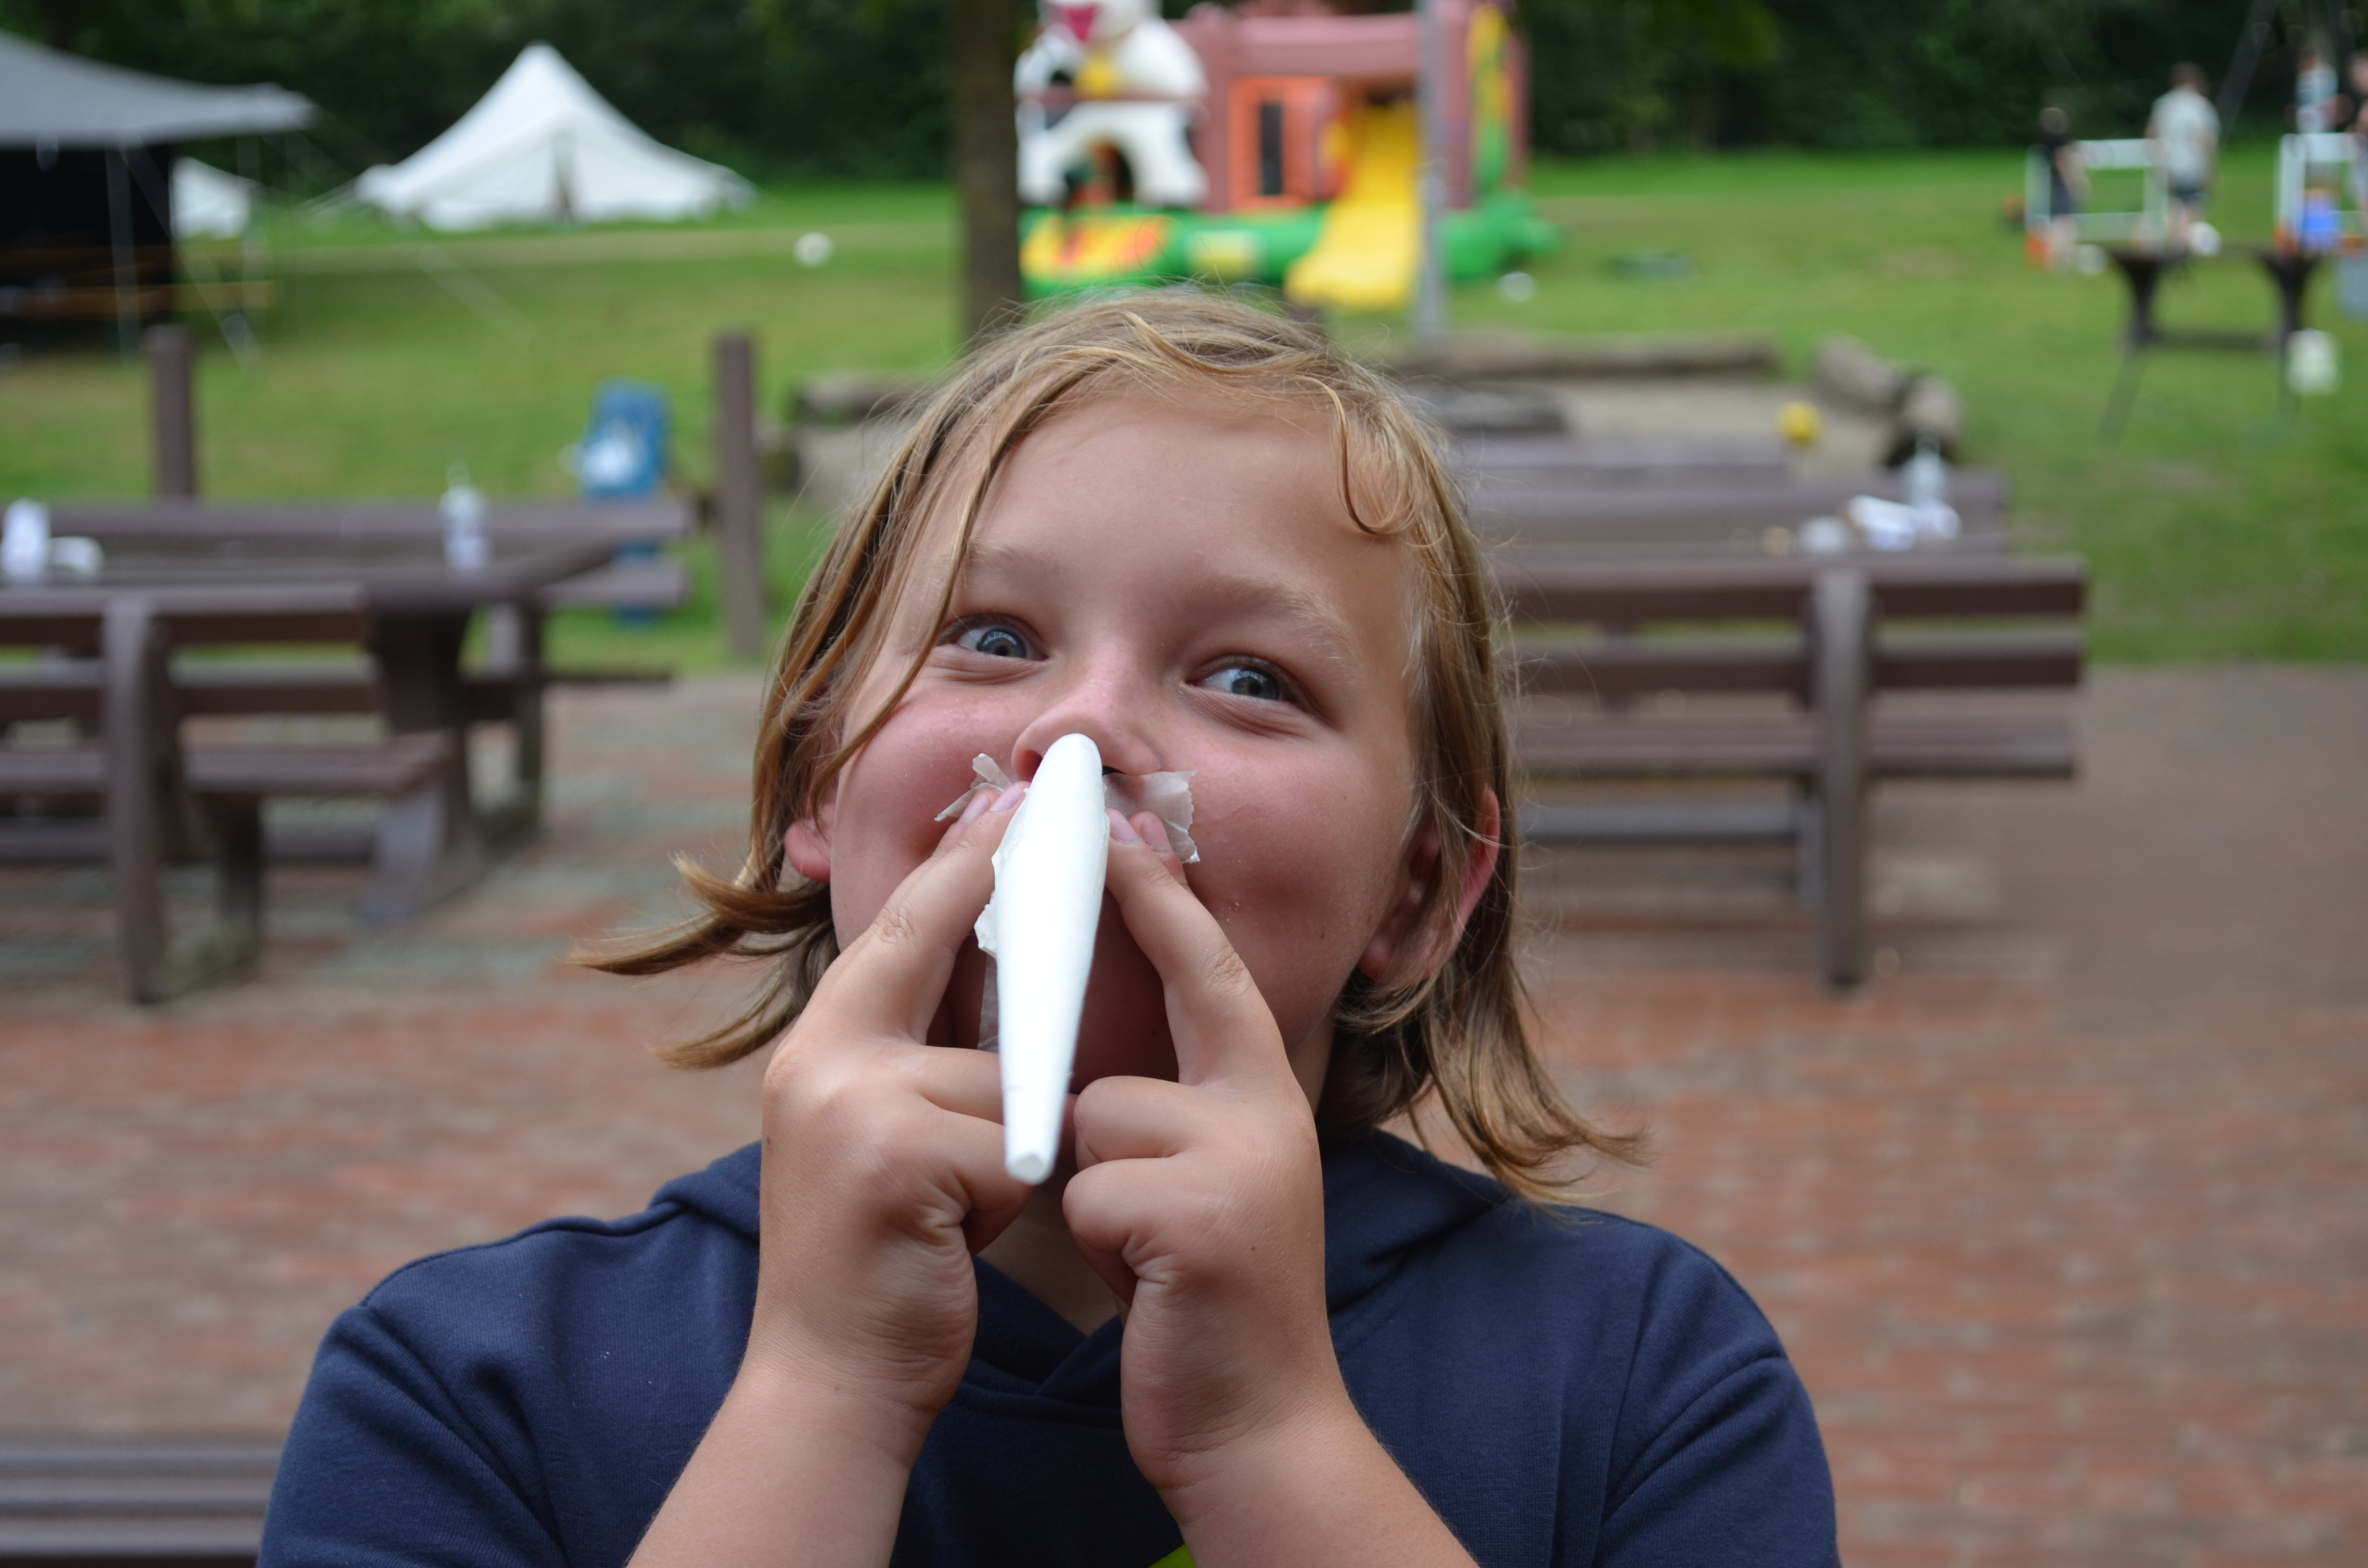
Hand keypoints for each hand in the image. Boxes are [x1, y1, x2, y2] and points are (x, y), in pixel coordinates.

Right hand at [745, 789, 1033, 1451]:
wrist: (829, 1387)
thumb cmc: (880, 1267)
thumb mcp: (887, 1143)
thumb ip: (921, 1067)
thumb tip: (1002, 995)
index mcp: (820, 1051)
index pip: (900, 930)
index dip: (956, 863)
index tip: (1005, 800)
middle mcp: (820, 1061)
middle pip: (929, 946)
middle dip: (985, 879)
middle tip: (1042, 802)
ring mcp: (849, 1105)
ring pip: (995, 1076)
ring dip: (1004, 1144)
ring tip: (954, 1212)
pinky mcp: (893, 1158)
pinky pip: (1002, 1143)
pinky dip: (1001, 1195)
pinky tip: (955, 1241)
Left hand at [1063, 813, 1481, 1567]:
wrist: (1263, 1424)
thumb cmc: (1206, 1299)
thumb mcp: (1206, 1183)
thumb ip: (1172, 1113)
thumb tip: (1090, 1071)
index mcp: (1265, 1096)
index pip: (1207, 972)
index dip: (1159, 900)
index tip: (1114, 831)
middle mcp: (1264, 1112)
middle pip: (1120, 1067)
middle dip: (1091, 1113)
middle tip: (1103, 1142)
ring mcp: (1239, 1162)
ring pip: (1095, 1129)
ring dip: (1095, 1198)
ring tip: (1145, 1255)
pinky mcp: (1201, 1217)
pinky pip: (1091, 1193)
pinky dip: (1099, 1242)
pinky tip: (1148, 1284)